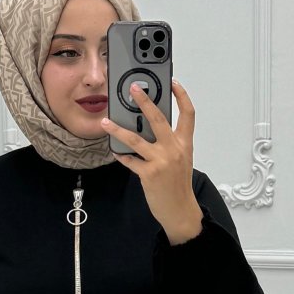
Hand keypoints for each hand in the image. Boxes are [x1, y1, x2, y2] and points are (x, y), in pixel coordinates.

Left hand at [102, 80, 201, 244]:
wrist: (180, 210)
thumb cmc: (178, 185)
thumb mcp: (182, 160)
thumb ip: (170, 143)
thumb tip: (150, 129)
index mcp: (184, 144)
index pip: (188, 114)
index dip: (181, 96)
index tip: (173, 83)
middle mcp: (174, 149)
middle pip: (158, 118)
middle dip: (144, 101)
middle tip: (133, 89)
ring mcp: (161, 161)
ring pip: (136, 139)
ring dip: (118, 129)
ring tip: (106, 122)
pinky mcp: (149, 174)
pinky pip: (130, 160)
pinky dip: (122, 156)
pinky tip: (116, 152)